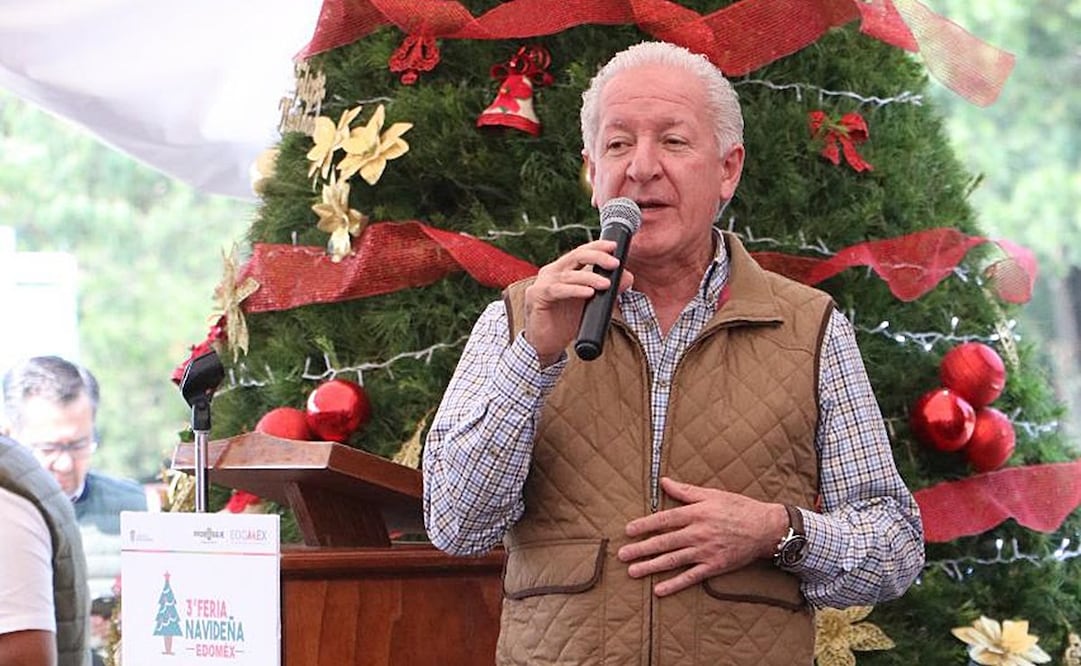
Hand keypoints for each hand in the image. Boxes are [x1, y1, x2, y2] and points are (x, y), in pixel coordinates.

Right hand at [523, 239, 632, 365]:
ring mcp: (543, 282)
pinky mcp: (537, 296)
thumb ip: (607, 290)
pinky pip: (558, 290)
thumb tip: (627, 277)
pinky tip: (588, 293)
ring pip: (569, 274)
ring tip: (606, 284)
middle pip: (575, 256)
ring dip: (590, 278)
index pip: (581, 252)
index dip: (597, 246)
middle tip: (615, 264)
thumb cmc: (565, 322)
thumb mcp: (591, 304)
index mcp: (563, 269)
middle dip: (597, 257)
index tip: (614, 246)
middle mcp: (552, 272)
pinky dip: (575, 290)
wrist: (545, 344)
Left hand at [616, 477, 787, 596]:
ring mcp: (705, 552)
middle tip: (622, 555)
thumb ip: (686, 491)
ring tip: (632, 571)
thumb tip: (663, 482)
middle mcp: (698, 533)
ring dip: (651, 566)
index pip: (664, 519)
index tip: (628, 530)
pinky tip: (659, 589)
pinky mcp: (714, 566)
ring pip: (673, 560)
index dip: (645, 525)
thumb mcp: (712, 494)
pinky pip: (691, 577)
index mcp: (696, 513)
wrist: (766, 528)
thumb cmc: (738, 508)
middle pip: (664, 542)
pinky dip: (675, 584)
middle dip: (641, 549)